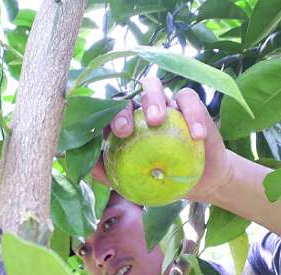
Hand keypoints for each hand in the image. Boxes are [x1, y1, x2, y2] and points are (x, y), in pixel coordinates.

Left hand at [92, 76, 232, 202]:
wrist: (199, 182)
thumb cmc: (161, 180)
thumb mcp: (131, 181)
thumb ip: (105, 171)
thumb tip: (81, 165)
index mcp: (124, 123)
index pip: (110, 113)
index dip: (110, 118)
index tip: (119, 133)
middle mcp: (140, 109)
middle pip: (127, 98)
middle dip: (124, 109)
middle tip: (128, 130)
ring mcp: (164, 103)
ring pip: (153, 85)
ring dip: (153, 98)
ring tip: (157, 119)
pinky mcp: (189, 104)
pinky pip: (188, 98)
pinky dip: (192, 113)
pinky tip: (197, 135)